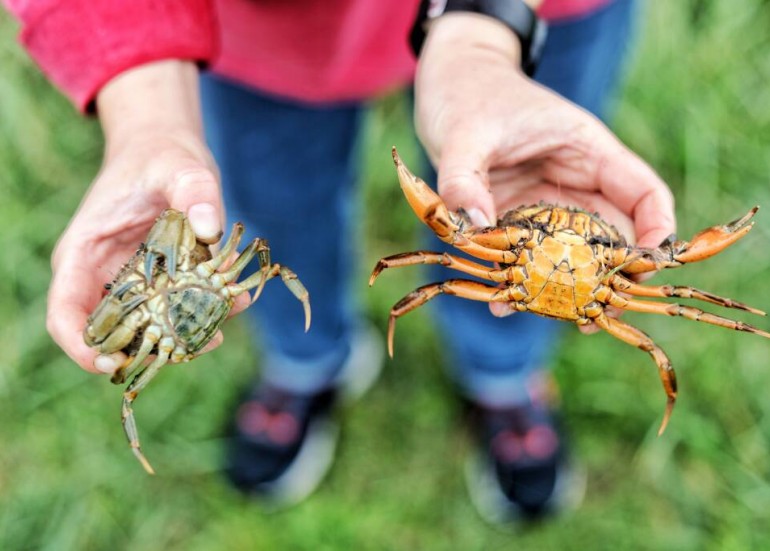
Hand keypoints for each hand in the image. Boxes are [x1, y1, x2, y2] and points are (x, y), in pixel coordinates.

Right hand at [47, 60, 226, 374]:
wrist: (169, 152)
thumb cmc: (160, 157)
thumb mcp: (179, 166)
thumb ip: (196, 192)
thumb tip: (211, 229)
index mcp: (84, 253)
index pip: (65, 313)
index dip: (81, 347)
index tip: (112, 364)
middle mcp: (103, 276)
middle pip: (112, 333)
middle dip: (150, 348)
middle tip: (196, 346)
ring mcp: (134, 282)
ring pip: (150, 328)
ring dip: (185, 333)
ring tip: (223, 324)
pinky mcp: (163, 282)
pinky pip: (178, 309)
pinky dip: (204, 312)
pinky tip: (235, 301)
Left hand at [414, 13, 675, 322]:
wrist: (448, 86)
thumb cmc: (468, 93)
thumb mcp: (465, 133)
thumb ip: (464, 178)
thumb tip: (474, 226)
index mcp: (586, 150)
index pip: (642, 193)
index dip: (656, 231)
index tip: (646, 268)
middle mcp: (574, 181)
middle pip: (612, 236)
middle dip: (609, 277)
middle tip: (593, 314)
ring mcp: (546, 203)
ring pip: (571, 253)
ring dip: (564, 287)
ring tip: (550, 314)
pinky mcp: (516, 218)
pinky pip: (529, 256)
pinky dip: (522, 280)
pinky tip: (505, 302)